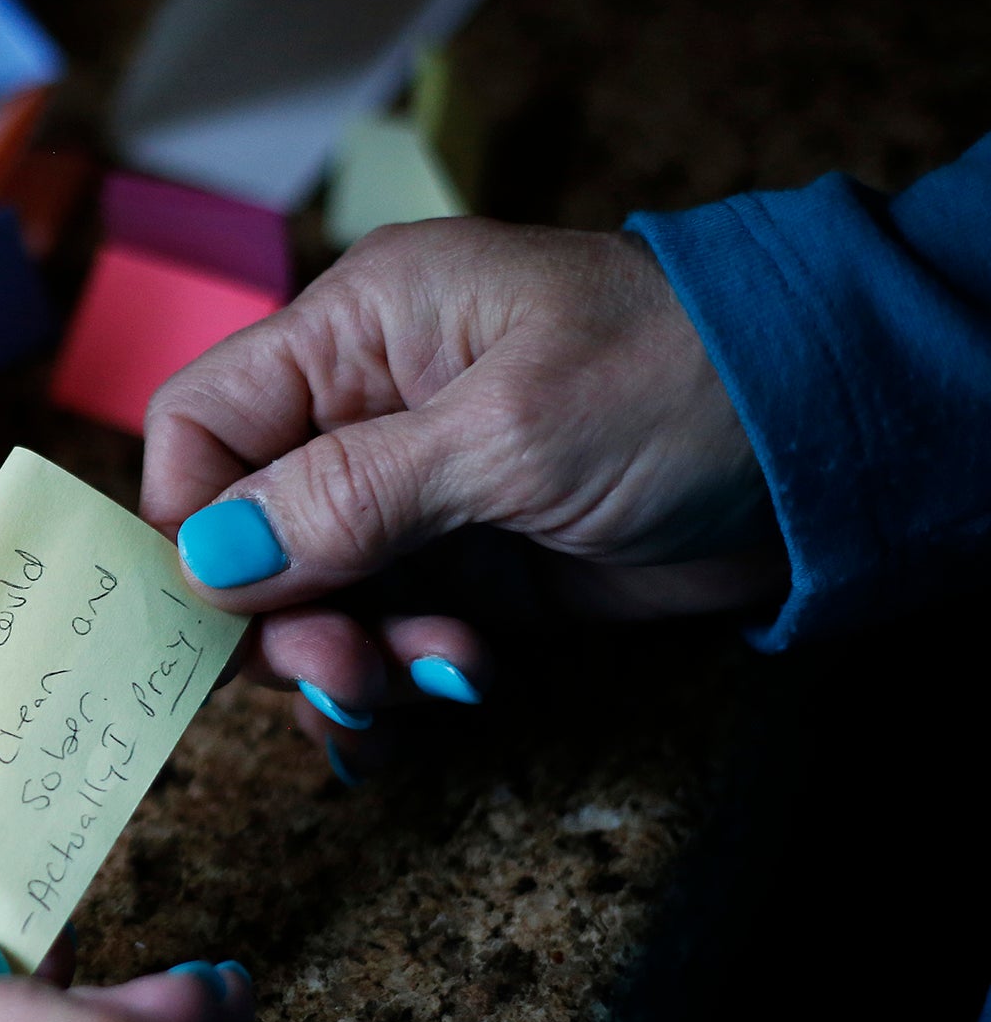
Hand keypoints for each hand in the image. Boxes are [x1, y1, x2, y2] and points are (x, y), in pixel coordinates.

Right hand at [143, 219, 784, 772]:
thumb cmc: (679, 381)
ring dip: (355, 659)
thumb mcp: (508, 433)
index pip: (201, 424)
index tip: (229, 607)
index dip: (191, 520)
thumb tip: (210, 557)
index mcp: (356, 334)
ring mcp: (414, 499)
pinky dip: (403, 682)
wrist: (829, 442)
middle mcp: (366, 415)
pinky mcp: (464, 571)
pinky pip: (385, 640)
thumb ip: (352, 495)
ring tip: (439, 673)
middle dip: (286, 618)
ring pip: (312, 605)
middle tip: (351, 668)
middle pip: (246, 535)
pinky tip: (457, 687)